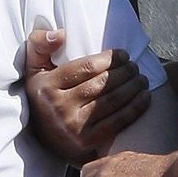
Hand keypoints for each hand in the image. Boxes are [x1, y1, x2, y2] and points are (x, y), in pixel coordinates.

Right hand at [23, 29, 151, 164]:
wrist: (41, 139)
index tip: (123, 55)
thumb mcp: (33, 68)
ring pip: (112, 101)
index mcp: (47, 86)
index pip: (86, 67)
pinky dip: (135, 108)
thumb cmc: (43, 97)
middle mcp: (59, 107)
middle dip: (124, 72)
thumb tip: (61, 34)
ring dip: (133, 88)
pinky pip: (117, 122)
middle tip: (135, 67)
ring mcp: (73, 127)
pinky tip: (144, 97)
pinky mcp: (87, 142)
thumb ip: (40, 44)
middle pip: (101, 84)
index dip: (110, 59)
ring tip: (141, 79)